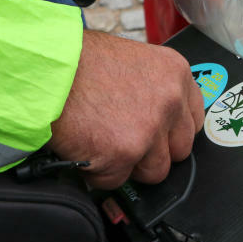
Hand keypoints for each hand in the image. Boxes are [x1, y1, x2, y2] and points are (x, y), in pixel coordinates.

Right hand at [49, 30, 203, 188]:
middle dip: (153, 152)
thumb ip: (155, 89)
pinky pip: (117, 180)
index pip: (194, 120)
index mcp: (176, 74)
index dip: (172, 131)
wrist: (48, 68)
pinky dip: (98, 172)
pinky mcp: (123, 154)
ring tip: (103, 142)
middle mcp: (170, 101)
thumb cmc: (80, 61)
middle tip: (124, 140)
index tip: (159, 135)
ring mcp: (149, 130)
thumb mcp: (134, 61)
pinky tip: (86, 146)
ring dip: (128, 165)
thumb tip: (160, 117)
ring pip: (153, 171)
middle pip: (179, 150)